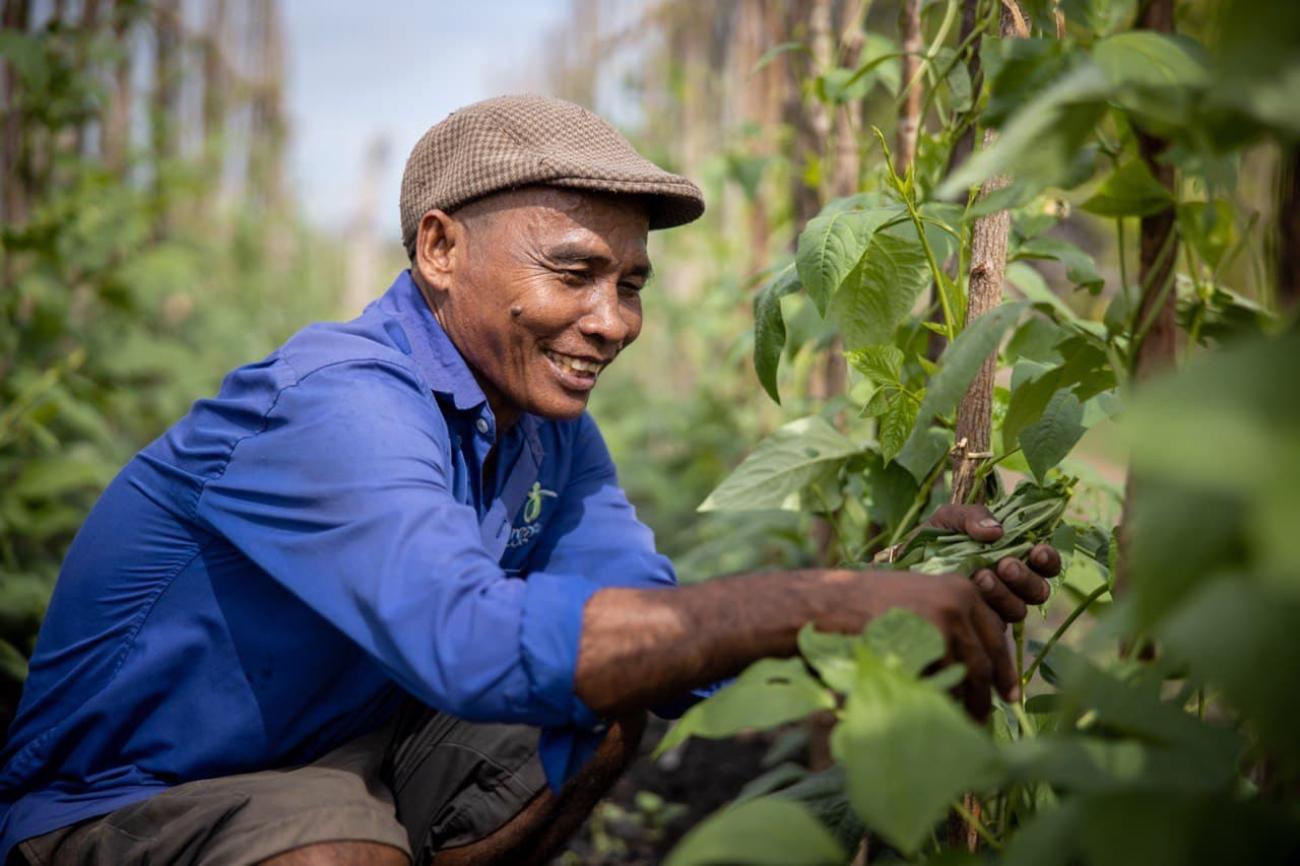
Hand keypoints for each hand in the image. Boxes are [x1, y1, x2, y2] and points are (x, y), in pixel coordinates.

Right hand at [814, 570, 1017, 718]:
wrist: (835, 602)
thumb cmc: (871, 604)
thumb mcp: (920, 600)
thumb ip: (951, 620)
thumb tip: (977, 662)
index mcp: (963, 588)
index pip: (996, 633)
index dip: (1003, 668)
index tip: (1008, 693)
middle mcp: (961, 600)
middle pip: (987, 656)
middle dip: (989, 690)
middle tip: (990, 715)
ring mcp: (946, 620)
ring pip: (969, 672)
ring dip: (970, 700)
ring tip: (966, 721)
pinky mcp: (929, 641)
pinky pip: (944, 679)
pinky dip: (945, 698)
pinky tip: (939, 710)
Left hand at [925, 503, 1060, 623]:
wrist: (899, 566)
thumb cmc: (931, 539)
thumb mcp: (949, 517)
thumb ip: (973, 516)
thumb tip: (997, 531)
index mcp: (1014, 555)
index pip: (1045, 564)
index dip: (1048, 559)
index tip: (1037, 551)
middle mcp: (1011, 585)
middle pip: (1038, 591)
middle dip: (1025, 578)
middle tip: (1005, 565)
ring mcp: (995, 607)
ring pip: (1017, 609)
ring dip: (1003, 594)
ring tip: (981, 576)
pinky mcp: (977, 625)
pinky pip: (993, 626)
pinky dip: (984, 609)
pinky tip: (967, 593)